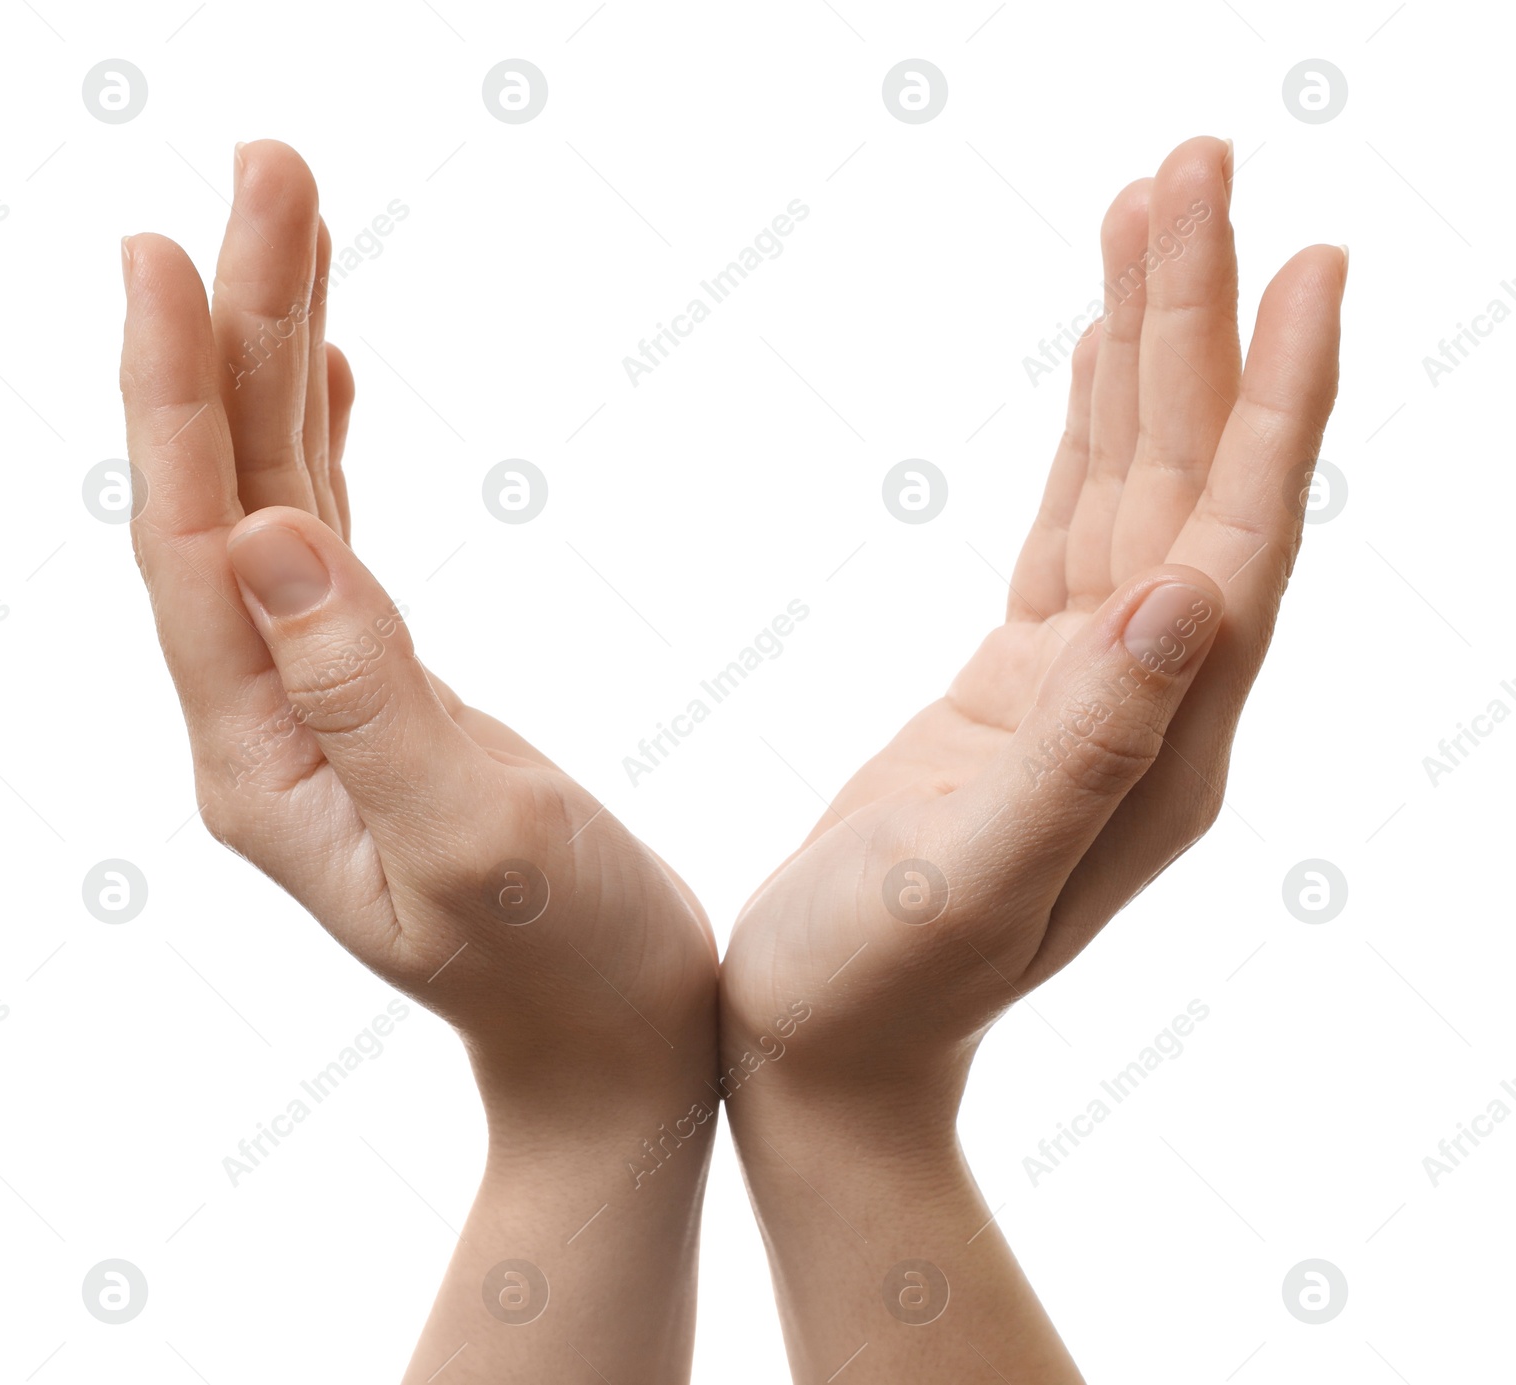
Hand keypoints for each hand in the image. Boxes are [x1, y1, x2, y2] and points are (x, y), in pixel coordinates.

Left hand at [120, 140, 717, 1383]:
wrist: (613, 1045)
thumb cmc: (569, 966)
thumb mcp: (476, 839)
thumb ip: (371, 695)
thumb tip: (269, 534)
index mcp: (265, 759)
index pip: (192, 545)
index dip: (179, 394)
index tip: (172, 245)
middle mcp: (266, 724)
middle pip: (226, 491)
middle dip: (234, 328)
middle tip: (266, 170)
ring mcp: (316, 708)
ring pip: (273, 499)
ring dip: (275, 359)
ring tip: (292, 218)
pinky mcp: (380, 696)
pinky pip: (325, 541)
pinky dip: (316, 439)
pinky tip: (323, 368)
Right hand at [719, 135, 1345, 1381]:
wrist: (823, 1049)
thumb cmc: (873, 985)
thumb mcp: (972, 879)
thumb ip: (1086, 749)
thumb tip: (1189, 602)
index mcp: (1160, 745)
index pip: (1235, 538)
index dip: (1272, 399)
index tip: (1303, 253)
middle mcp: (1151, 703)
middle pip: (1191, 479)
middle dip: (1196, 319)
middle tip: (1195, 163)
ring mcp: (1092, 687)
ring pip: (1134, 483)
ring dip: (1148, 349)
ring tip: (1149, 211)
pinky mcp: (1024, 680)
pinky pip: (1075, 523)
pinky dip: (1091, 426)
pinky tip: (1096, 356)